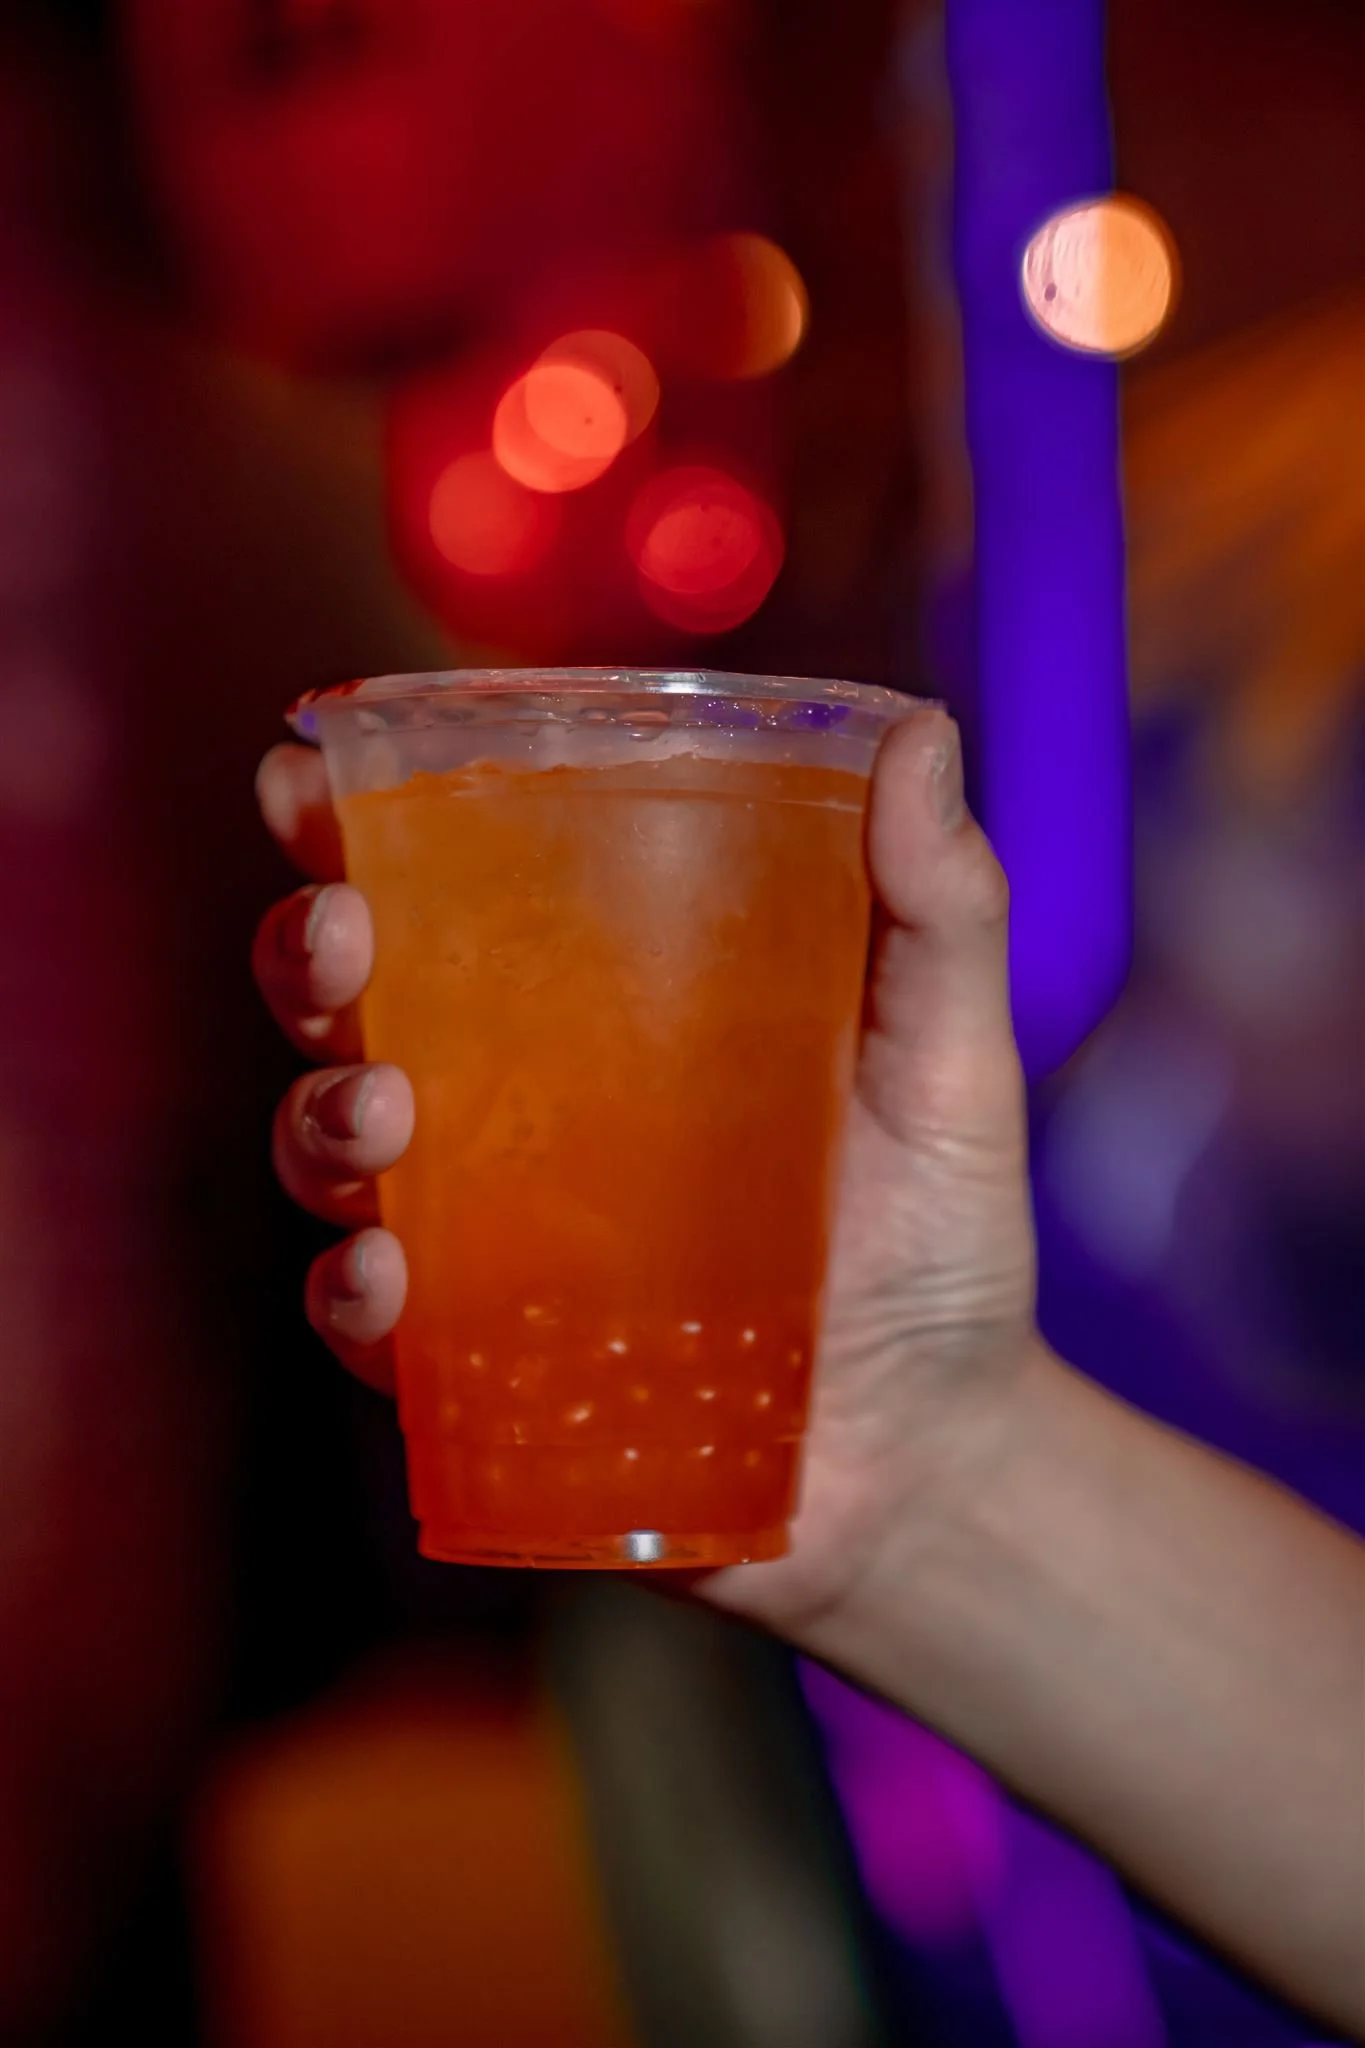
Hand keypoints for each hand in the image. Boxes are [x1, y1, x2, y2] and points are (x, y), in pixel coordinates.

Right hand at [254, 711, 1035, 1633]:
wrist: (939, 1454)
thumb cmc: (939, 1238)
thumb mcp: (949, 1060)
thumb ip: (937, 908)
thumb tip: (920, 731)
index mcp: (605, 998)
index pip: (454, 887)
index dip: (354, 826)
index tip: (307, 779)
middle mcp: (521, 1104)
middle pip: (356, 1003)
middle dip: (310, 953)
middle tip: (343, 934)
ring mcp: (494, 1236)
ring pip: (335, 1149)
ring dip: (319, 1115)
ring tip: (379, 1112)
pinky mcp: (489, 1363)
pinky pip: (373, 1324)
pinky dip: (351, 1294)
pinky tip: (386, 1276)